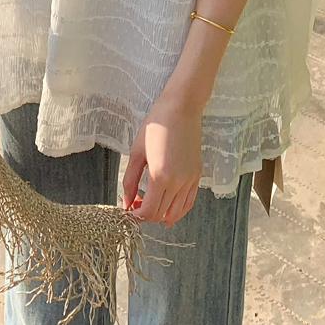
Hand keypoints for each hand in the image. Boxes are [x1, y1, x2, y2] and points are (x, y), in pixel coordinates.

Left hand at [121, 93, 202, 225]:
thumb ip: (130, 181)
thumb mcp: (137, 153)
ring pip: (177, 213)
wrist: (181, 108)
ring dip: (162, 214)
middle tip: (137, 203)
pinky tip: (167, 203)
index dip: (137, 216)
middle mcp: (178, 182)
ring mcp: (190, 180)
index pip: (149, 212)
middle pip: (162, 215)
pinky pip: (189, 202)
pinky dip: (178, 209)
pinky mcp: (197, 175)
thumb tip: (126, 203)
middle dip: (147, 215)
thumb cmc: (156, 125)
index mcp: (160, 176)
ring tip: (151, 202)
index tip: (129, 208)